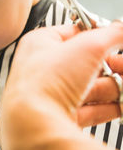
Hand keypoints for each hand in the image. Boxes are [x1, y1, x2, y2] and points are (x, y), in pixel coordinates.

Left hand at [0, 22, 122, 149]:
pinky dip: (109, 107)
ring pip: (90, 87)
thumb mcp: (88, 46)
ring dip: (114, 87)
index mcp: (40, 43)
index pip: (73, 33)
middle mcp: (42, 68)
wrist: (34, 121)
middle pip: (86, 63)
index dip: (97, 35)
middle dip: (113, 66)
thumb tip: (120, 28)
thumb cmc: (47, 80)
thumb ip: (110, 34)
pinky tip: (121, 105)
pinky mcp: (60, 116)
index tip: (116, 39)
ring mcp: (51, 94)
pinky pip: (91, 110)